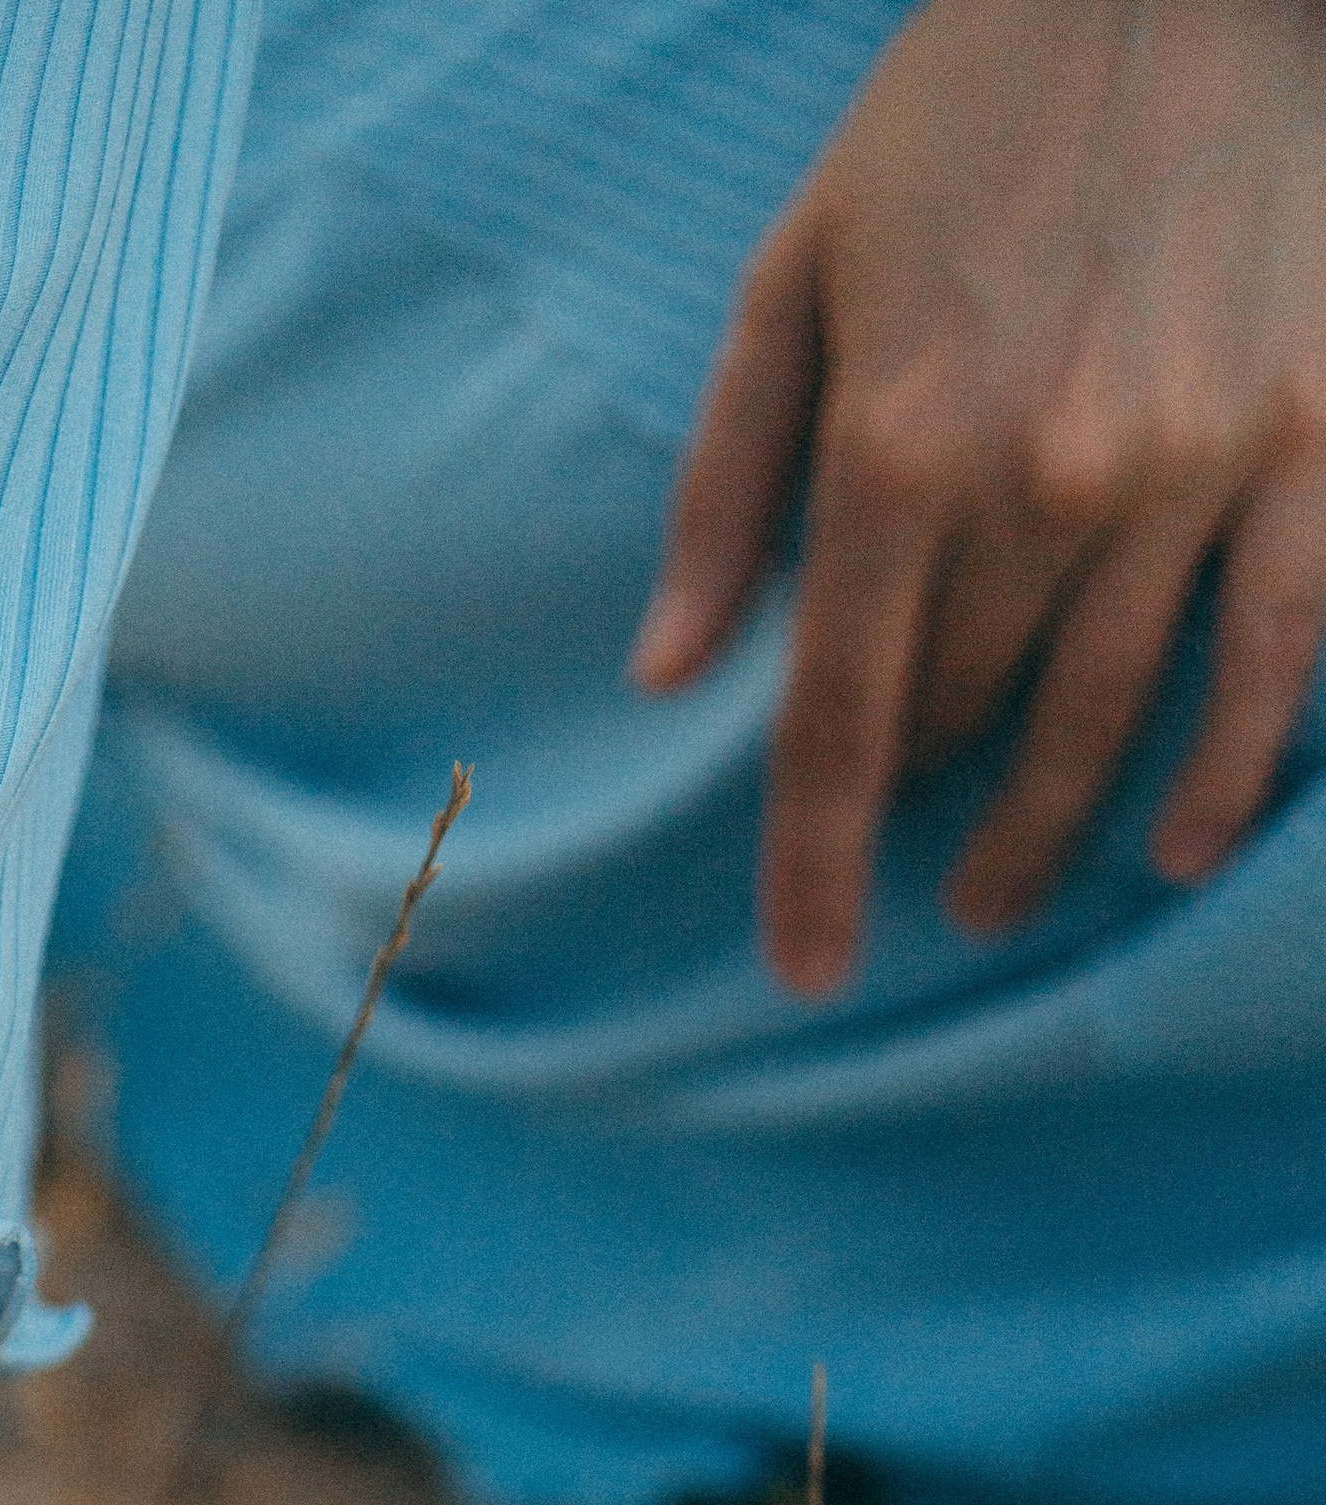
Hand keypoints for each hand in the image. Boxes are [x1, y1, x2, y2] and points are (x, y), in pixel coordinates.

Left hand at [632, 0, 1325, 991]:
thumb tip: (669, 670)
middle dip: (926, 806)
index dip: (813, 863)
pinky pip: (1280, 652)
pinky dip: (1233, 766)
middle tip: (916, 867)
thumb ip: (726, 481)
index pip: (839, 719)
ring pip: (1111, 715)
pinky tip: (1184, 843)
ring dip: (1052, 828)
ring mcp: (1193, 470)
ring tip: (1007, 894)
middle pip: (966, 720)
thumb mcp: (798, 269)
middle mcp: (1046, 482)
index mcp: (899, 445)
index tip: (805, 963)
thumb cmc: (968, 116)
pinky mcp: (1316, 441)